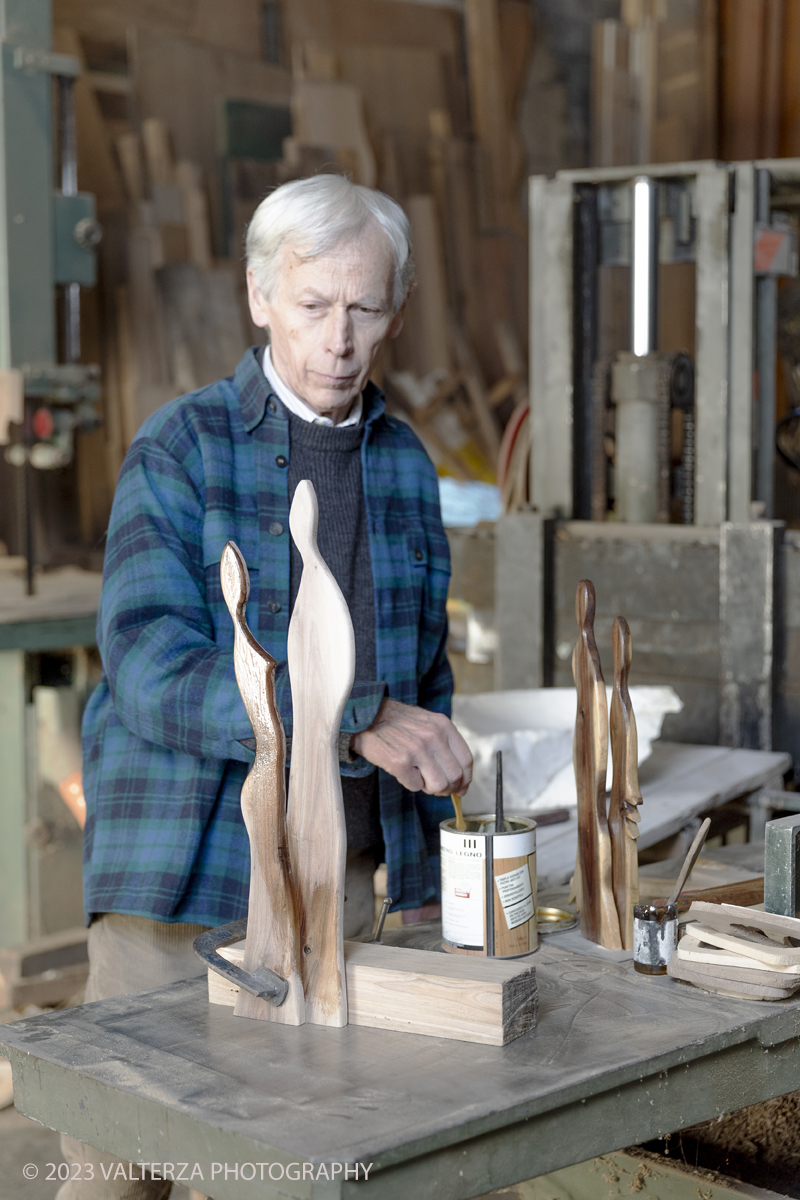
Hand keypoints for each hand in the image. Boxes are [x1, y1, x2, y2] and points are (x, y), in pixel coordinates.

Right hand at [351, 698, 471, 795]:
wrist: (367, 716)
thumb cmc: (397, 722)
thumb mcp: (427, 723)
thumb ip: (444, 743)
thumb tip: (459, 775)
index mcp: (443, 726)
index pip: (466, 760)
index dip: (465, 779)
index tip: (461, 788)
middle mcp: (433, 736)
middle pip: (455, 776)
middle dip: (448, 788)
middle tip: (437, 788)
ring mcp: (417, 749)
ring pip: (439, 785)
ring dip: (429, 788)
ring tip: (419, 778)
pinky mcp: (400, 761)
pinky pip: (415, 786)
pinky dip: (410, 784)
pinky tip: (404, 772)